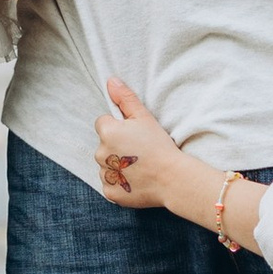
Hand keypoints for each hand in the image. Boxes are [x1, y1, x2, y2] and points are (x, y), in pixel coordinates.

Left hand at [93, 76, 210, 217]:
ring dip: (118, 166)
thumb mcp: (144, 117)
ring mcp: (105, 175)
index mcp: (107, 132)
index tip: (134, 135)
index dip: (119, 128)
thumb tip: (110, 81)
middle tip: (139, 152)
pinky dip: (120, 184)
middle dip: (117, 147)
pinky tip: (137, 180)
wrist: (172, 178)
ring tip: (140, 167)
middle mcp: (100, 153)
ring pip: (107, 165)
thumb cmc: (159, 145)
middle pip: (104, 145)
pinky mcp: (110, 192)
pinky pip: (111, 184)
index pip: (103, 123)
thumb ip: (125, 98)